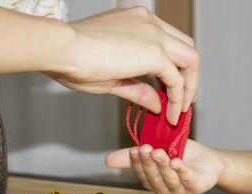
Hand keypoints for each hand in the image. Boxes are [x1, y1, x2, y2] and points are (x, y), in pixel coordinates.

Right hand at [46, 6, 198, 124]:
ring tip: (180, 110)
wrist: (60, 49)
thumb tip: (157, 103)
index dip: (176, 66)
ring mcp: (154, 34)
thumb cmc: (74, 59)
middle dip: (189, 76)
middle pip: (186, 48)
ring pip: (191, 59)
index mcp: (138, 21)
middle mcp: (150, 23)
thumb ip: (139, 89)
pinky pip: (177, 78)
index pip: (170, 41)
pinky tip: (171, 114)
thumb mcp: (113, 78)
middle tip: (183, 99)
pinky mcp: (154, 52)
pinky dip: (179, 98)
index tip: (172, 88)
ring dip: (189, 87)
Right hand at [105, 140, 223, 193]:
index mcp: (154, 182)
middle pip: (154, 178)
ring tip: (158, 152)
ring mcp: (181, 190)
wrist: (208, 160)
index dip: (137, 163)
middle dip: (148, 164)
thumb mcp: (156, 149)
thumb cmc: (181, 155)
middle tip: (144, 149)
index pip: (141, 174)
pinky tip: (177, 162)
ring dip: (162, 166)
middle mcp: (165, 189)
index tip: (134, 150)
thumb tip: (107, 160)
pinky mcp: (197, 187)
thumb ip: (134, 156)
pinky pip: (188, 180)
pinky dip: (182, 172)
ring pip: (169, 179)